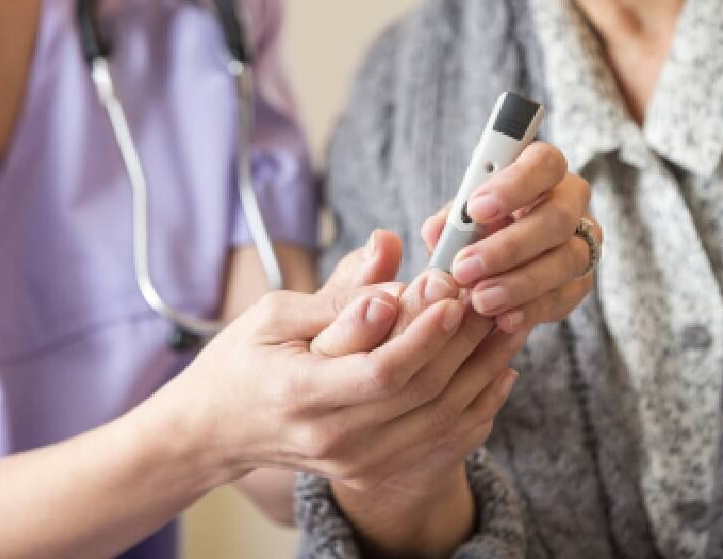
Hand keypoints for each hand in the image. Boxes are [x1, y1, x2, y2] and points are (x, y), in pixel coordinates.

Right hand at [159, 232, 516, 494]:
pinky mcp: (370, 471)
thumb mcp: (274, 313)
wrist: (217, 431)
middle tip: (490, 298)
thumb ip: (338, 291)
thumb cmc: (241, 361)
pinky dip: (476, 407)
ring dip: (482, 372)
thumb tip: (388, 251)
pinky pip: (440, 444)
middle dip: (464, 342)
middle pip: (420, 395)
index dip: (425, 333)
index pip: (381, 371)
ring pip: (439, 420)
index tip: (452, 293)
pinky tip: (495, 372)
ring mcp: (354, 462)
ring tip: (505, 326)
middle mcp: (331, 438)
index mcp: (300, 393)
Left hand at [422, 142, 599, 332]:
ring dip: (519, 283)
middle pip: (557, 217)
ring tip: (480, 300)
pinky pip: (565, 296)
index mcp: (543, 172)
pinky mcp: (582, 281)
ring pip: (566, 260)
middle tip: (465, 268)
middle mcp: (571, 202)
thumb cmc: (478, 228)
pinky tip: (503, 318)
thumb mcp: (459, 218)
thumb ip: (449, 223)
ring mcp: (583, 242)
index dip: (514, 185)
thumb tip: (438, 232)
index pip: (544, 163)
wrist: (496, 266)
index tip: (475, 209)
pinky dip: (531, 310)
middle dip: (509, 246)